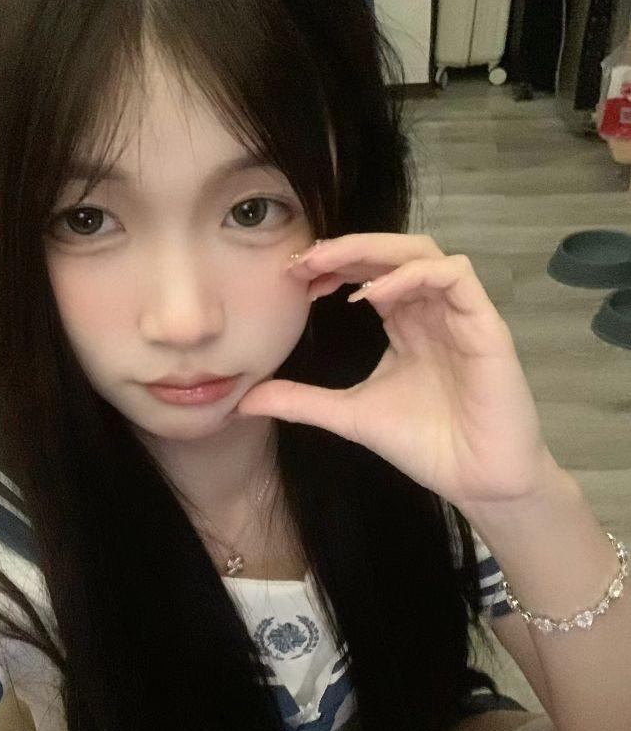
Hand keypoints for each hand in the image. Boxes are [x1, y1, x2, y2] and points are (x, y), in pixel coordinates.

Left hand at [236, 232, 557, 509]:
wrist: (475, 482)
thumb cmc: (425, 445)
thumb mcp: (349, 415)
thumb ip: (301, 402)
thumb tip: (243, 402)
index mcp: (406, 324)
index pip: (370, 273)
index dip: (333, 266)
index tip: (293, 277)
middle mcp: (433, 311)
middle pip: (395, 251)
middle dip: (348, 248)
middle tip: (304, 260)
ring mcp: (461, 315)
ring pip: (426, 252)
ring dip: (376, 252)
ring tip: (332, 269)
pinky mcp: (486, 327)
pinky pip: (455, 277)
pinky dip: (414, 276)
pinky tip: (375, 296)